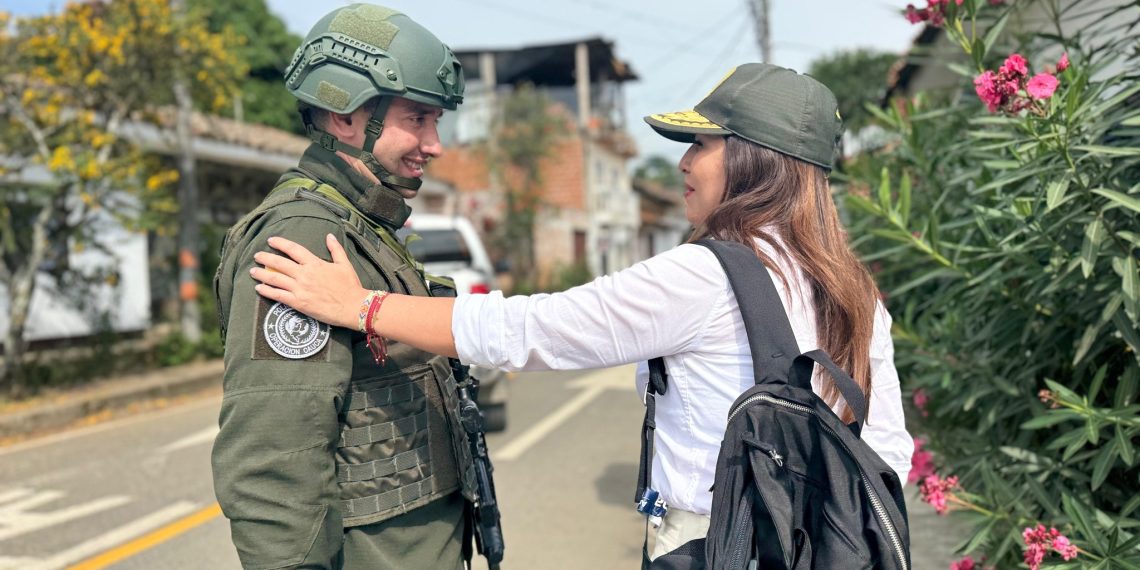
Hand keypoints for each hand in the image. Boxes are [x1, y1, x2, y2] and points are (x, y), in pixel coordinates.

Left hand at [251, 234, 366, 329]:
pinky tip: (259, 288)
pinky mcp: (298, 303)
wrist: (353, 307)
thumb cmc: (351, 286)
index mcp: (315, 263)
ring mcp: (300, 289)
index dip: (280, 243)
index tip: (271, 240)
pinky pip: (278, 295)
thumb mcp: (345, 264)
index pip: (293, 249)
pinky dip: (267, 291)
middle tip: (257, 256)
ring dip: (261, 274)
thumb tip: (330, 236)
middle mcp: (304, 274)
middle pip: (279, 263)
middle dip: (265, 258)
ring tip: (252, 271)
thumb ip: (336, 249)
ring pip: (275, 278)